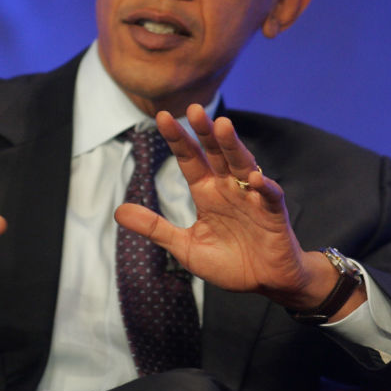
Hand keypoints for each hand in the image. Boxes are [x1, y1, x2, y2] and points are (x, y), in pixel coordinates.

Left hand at [114, 105, 359, 314]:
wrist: (264, 282)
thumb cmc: (227, 262)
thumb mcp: (184, 247)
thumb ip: (155, 227)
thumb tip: (118, 211)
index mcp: (206, 191)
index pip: (189, 159)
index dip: (177, 139)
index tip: (161, 117)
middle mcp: (228, 187)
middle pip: (216, 153)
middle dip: (205, 131)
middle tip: (194, 109)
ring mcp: (251, 197)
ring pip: (242, 164)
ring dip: (233, 146)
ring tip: (223, 126)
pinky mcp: (273, 213)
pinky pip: (269, 195)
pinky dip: (263, 186)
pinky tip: (252, 179)